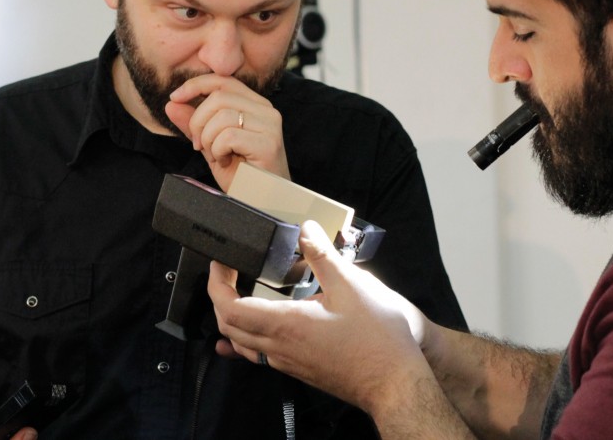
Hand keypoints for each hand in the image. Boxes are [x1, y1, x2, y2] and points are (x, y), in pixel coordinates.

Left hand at [165, 74, 288, 189]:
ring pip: (221, 116)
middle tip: (199, 146)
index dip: (195, 84)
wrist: (261, 204)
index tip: (174, 98)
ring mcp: (270, 126)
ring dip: (208, 140)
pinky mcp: (268, 144)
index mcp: (255, 105)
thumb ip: (193, 123)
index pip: (222, 81)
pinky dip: (218, 151)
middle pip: (218, 97)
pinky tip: (226, 162)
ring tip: (216, 156)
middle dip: (198, 121)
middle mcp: (266, 110)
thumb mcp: (210, 145)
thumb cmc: (241, 176)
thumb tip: (171, 103)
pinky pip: (228, 136)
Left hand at [208, 220, 428, 410]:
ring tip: (238, 293)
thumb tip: (306, 229)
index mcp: (285, 325)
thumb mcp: (351, 285)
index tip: (220, 264)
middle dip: (218, 298)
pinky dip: (248, 339)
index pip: (229, 308)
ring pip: (243, 344)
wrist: (396, 383)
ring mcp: (288, 363)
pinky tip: (255, 331)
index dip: (216, 284)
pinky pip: (260, 356)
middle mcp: (279, 348)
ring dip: (232, 319)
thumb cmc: (378, 338)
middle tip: (226, 273)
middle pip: (228, 327)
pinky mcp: (300, 370)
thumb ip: (322, 255)